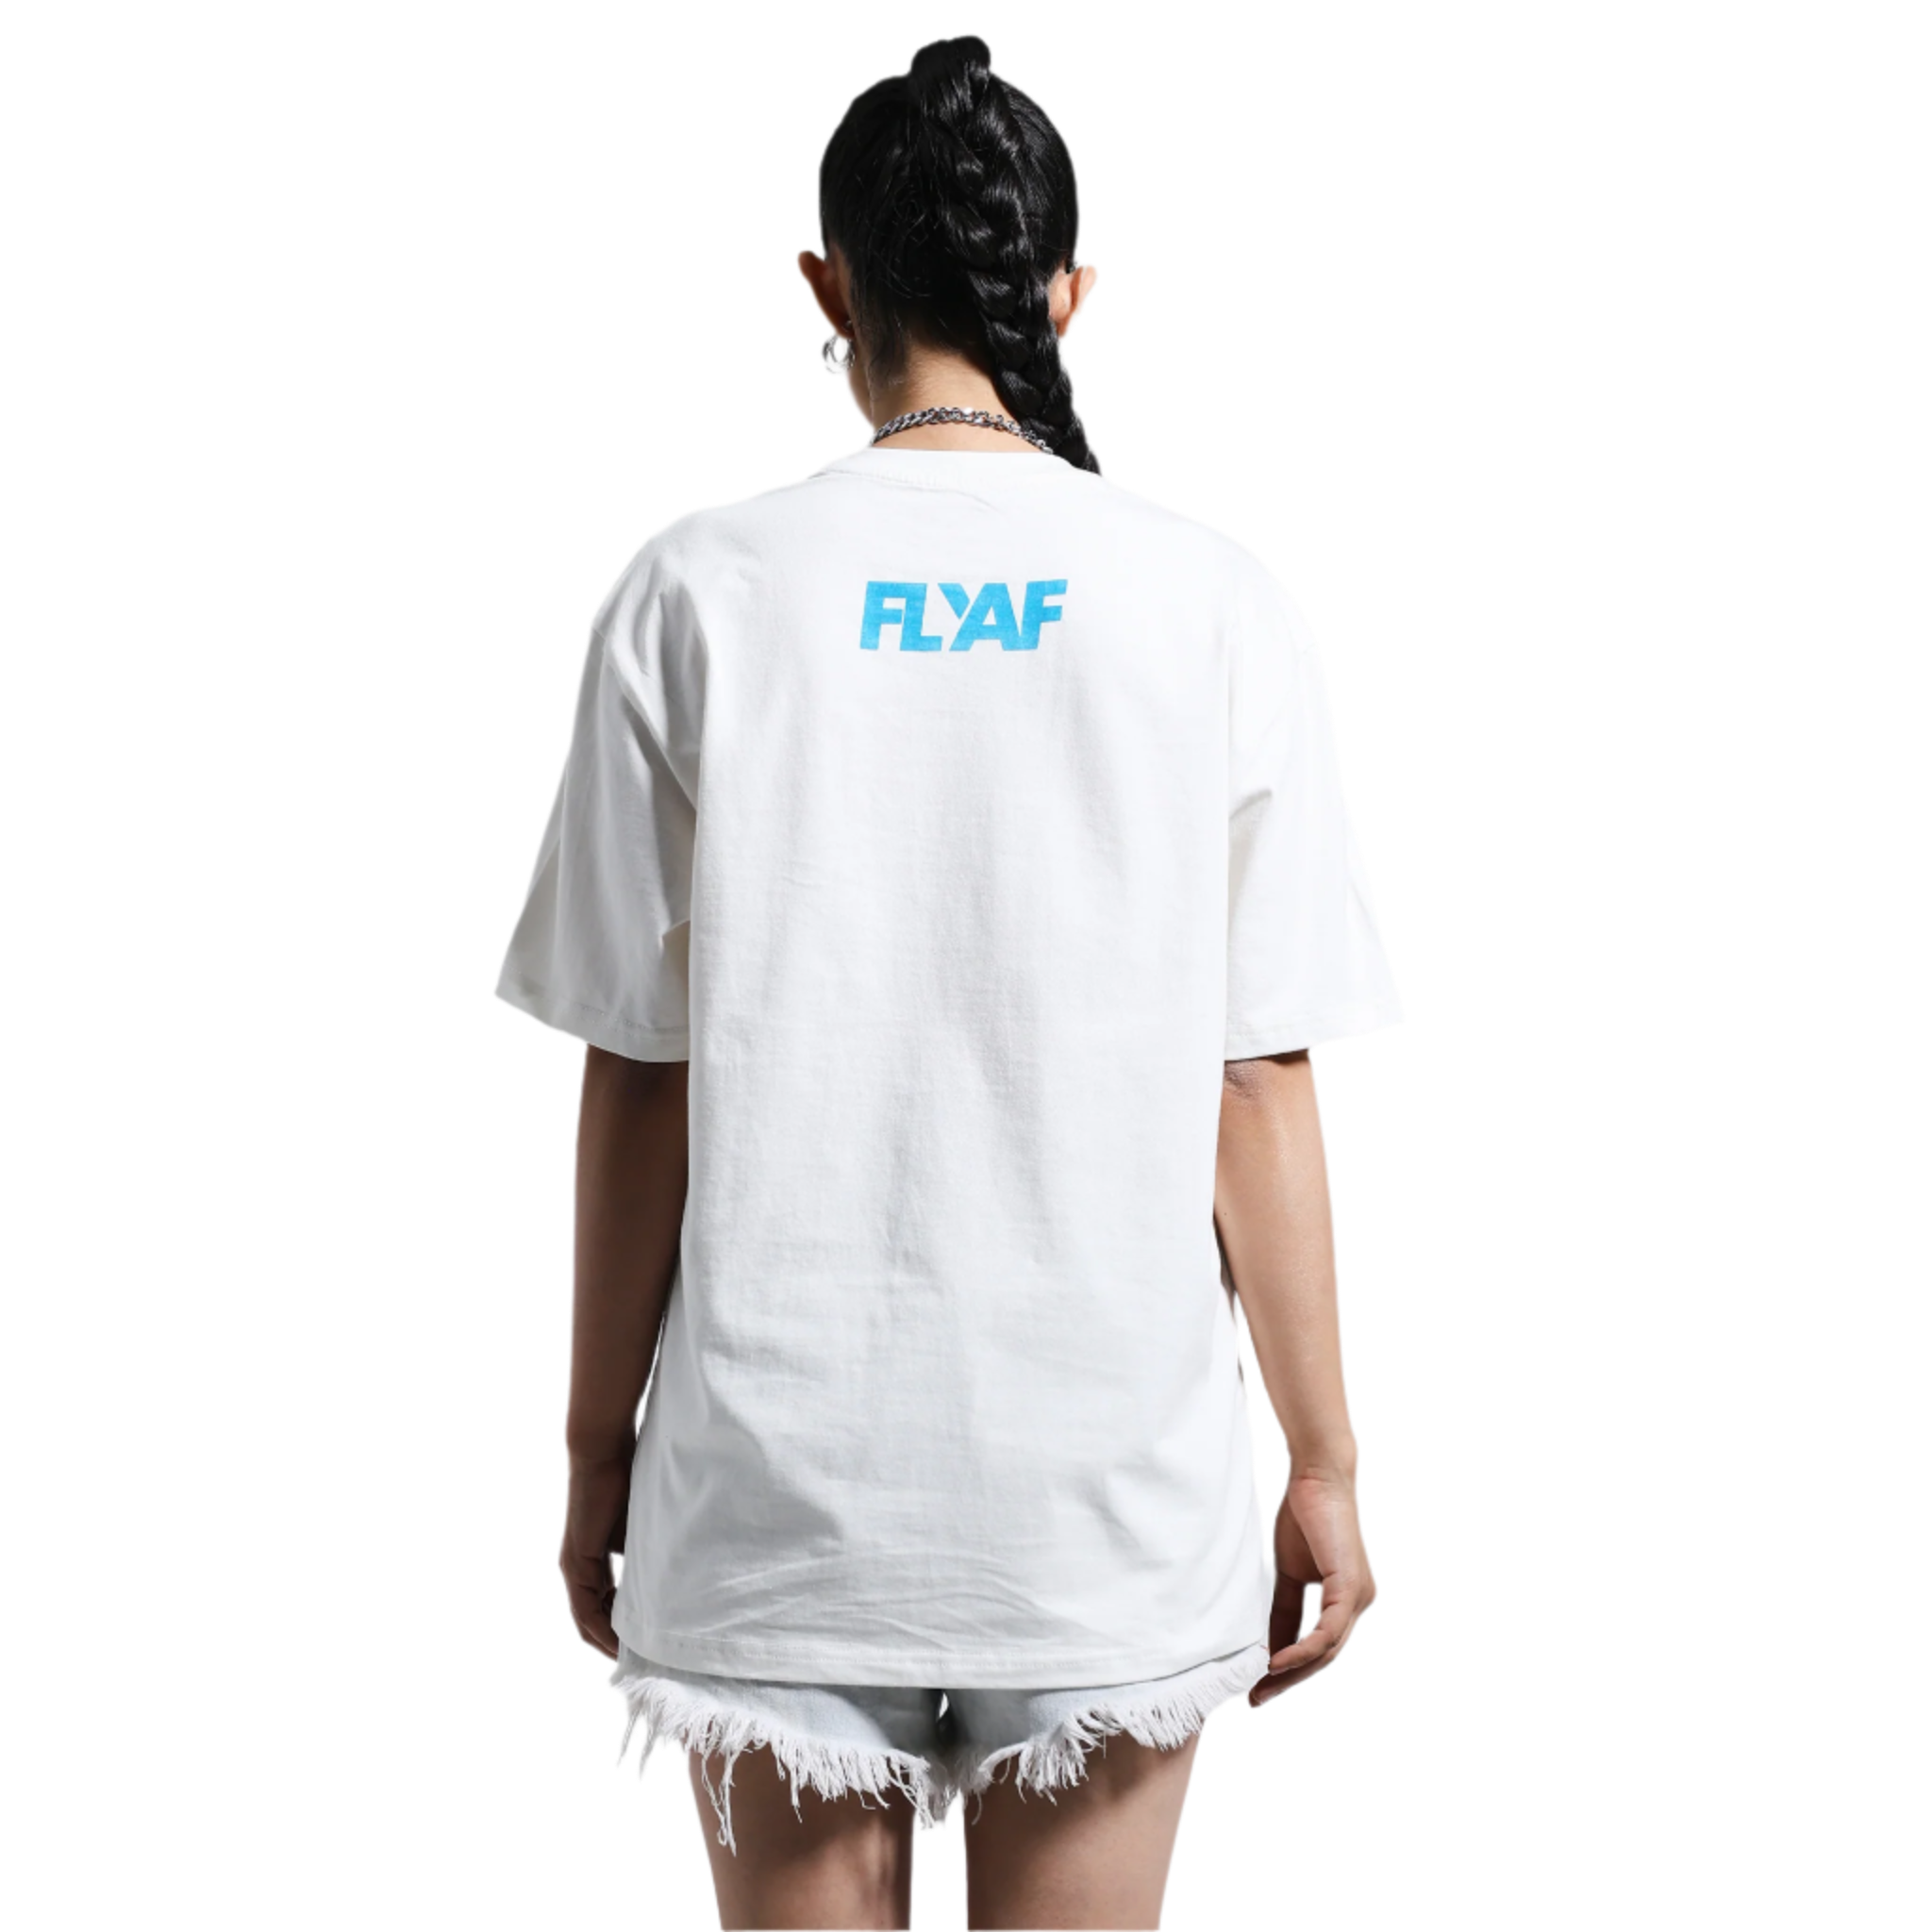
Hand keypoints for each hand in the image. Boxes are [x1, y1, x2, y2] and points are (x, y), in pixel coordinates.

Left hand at [558, 1451, 631, 1663]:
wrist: (602, 1453)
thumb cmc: (622, 1480)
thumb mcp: (636, 1527)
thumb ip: (637, 1552)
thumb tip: (654, 1576)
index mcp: (589, 1560)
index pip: (599, 1605)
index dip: (616, 1627)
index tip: (640, 1643)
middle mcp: (576, 1568)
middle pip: (588, 1620)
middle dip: (611, 1643)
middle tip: (638, 1661)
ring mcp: (573, 1566)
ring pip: (585, 1619)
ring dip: (606, 1641)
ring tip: (632, 1659)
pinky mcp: (576, 1562)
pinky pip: (585, 1608)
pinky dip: (602, 1628)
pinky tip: (620, 1641)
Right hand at [1247, 1468, 1380, 1709]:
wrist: (1316, 1476)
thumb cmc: (1303, 1517)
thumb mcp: (1288, 1574)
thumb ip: (1284, 1612)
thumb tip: (1270, 1651)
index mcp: (1348, 1600)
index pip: (1322, 1649)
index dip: (1292, 1672)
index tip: (1259, 1688)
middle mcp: (1360, 1602)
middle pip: (1326, 1659)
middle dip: (1289, 1682)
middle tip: (1256, 1699)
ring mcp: (1360, 1597)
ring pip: (1329, 1652)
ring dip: (1293, 1674)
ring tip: (1261, 1687)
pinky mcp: (1350, 1587)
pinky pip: (1328, 1633)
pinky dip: (1302, 1651)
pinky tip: (1276, 1663)